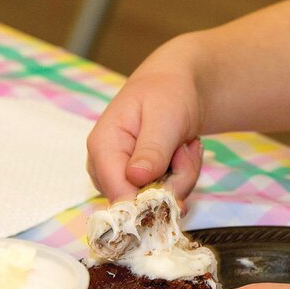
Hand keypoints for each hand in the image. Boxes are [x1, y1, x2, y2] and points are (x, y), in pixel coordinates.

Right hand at [86, 63, 204, 200]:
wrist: (178, 86)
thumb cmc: (167, 92)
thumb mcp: (165, 116)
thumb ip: (152, 149)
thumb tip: (136, 178)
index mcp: (103, 146)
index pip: (117, 192)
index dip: (148, 201)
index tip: (178, 193)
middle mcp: (105, 167)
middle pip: (138, 202)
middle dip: (173, 183)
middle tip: (187, 151)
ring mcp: (120, 176)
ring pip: (155, 202)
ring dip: (182, 177)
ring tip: (185, 145)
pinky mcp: (136, 183)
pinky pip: (163, 196)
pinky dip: (182, 177)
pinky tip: (183, 152)